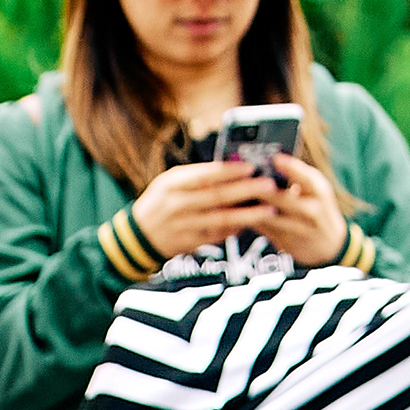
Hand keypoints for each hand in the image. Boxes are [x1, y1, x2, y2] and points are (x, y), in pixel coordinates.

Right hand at [125, 158, 274, 261]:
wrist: (138, 237)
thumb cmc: (160, 202)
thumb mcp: (170, 182)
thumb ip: (196, 176)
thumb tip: (232, 168)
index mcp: (172, 183)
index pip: (205, 175)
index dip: (229, 171)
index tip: (251, 166)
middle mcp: (177, 204)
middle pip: (218, 197)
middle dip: (246, 191)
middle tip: (270, 186)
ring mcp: (184, 226)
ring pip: (222, 219)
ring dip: (248, 215)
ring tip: (270, 209)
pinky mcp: (191, 243)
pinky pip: (218, 235)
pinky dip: (236, 229)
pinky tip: (253, 223)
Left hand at [243, 154, 352, 267]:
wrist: (330, 245)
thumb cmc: (319, 209)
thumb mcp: (316, 190)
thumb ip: (297, 176)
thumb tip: (270, 160)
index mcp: (320, 192)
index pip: (308, 178)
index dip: (291, 167)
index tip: (275, 158)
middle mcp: (313, 211)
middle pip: (284, 199)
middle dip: (262, 190)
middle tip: (243, 179)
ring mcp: (300, 229)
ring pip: (272, 217)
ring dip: (252, 207)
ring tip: (235, 195)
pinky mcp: (287, 242)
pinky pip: (265, 229)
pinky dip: (251, 219)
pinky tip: (238, 211)